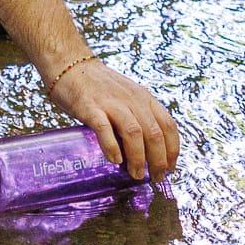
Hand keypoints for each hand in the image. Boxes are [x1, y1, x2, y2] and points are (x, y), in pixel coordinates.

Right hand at [47, 57, 180, 181]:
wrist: (72, 66)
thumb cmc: (100, 87)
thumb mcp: (127, 97)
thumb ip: (137, 118)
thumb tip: (145, 153)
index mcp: (144, 98)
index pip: (168, 125)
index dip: (172, 150)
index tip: (169, 168)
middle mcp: (132, 100)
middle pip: (154, 133)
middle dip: (158, 160)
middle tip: (156, 178)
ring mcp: (111, 103)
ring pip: (134, 132)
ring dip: (138, 157)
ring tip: (136, 175)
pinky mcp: (90, 107)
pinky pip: (104, 128)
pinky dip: (112, 146)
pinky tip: (115, 160)